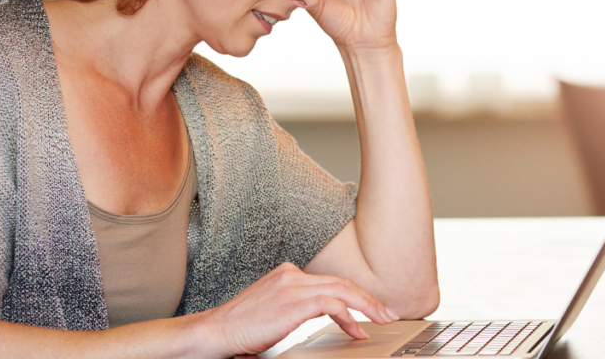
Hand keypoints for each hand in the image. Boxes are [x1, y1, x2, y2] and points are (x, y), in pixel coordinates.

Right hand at [201, 262, 397, 356]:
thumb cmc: (242, 326)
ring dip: (367, 306)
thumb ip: (298, 306)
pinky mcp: (292, 302)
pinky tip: (356, 331)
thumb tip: (329, 316)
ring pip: (342, 290)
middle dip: (369, 299)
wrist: (216, 331)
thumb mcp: (274, 310)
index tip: (372, 308)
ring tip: (381, 319)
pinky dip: (348, 317)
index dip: (355, 294)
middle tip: (388, 313)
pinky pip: (331, 304)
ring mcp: (292, 286)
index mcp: (288, 273)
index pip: (331, 281)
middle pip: (341, 282)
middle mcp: (292, 274)